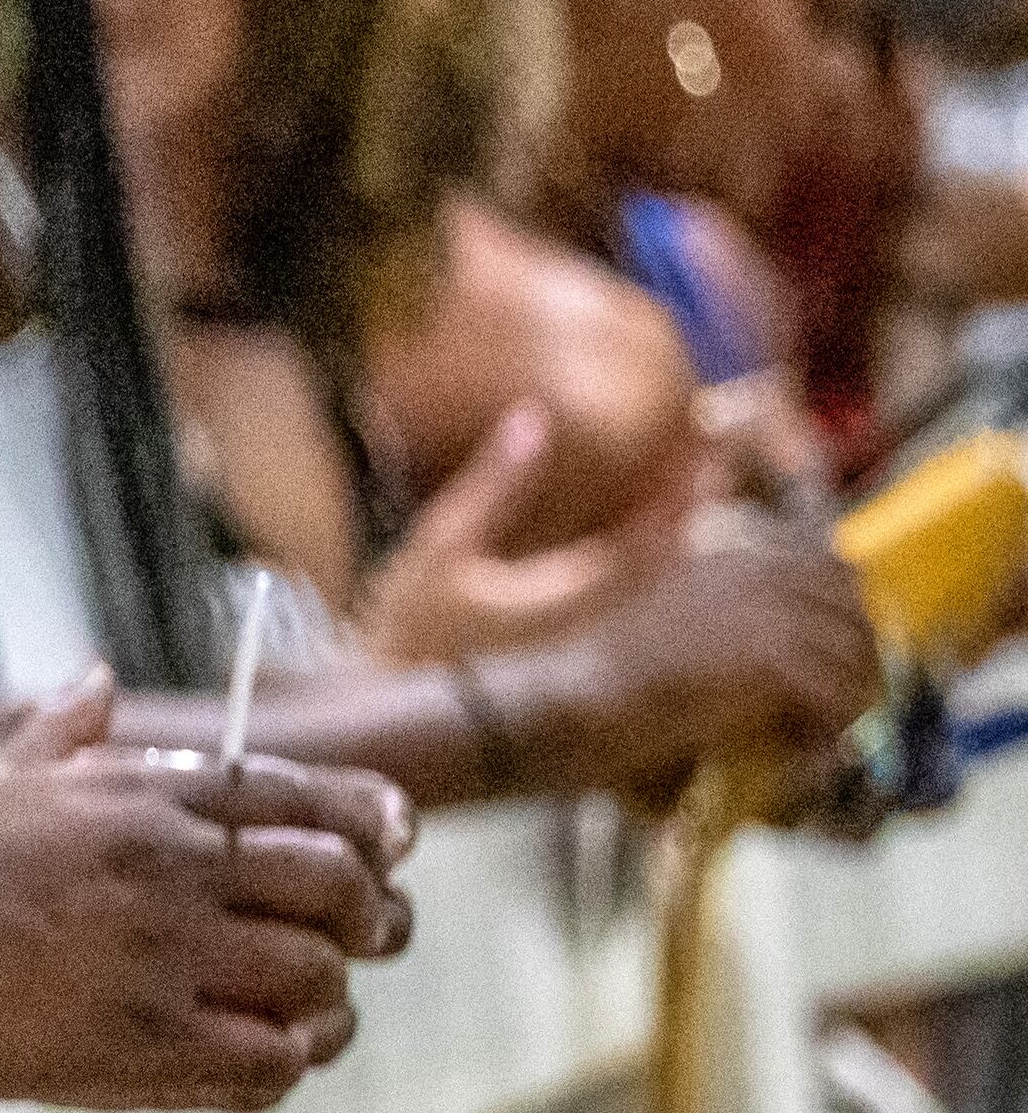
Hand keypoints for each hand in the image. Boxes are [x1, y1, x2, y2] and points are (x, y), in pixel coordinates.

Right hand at [0, 674, 412, 1112]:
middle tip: (376, 926)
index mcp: (143, 800)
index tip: (397, 833)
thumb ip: (64, 725)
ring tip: (322, 999)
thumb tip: (99, 677)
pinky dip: (290, 1058)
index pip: (300, 795)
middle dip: (374, 908)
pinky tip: (275, 1048)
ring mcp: (165, 966)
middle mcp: (170, 875)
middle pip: (335, 885)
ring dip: (333, 991)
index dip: (368, 814)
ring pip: (316, 978)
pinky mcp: (150, 1049)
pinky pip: (270, 1063)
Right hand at [359, 400, 694, 663]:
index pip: (647, 535)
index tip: (699, 437)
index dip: (679, 485)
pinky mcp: (576, 632)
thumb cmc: (412, 621)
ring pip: (657, 571)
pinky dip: (654, 543)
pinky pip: (635, 582)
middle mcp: (593, 617)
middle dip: (693, 496)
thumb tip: (534, 418)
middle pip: (667, 553)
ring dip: (679, 519)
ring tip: (696, 471)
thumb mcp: (442, 543)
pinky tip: (651, 517)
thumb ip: (494, 484)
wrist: (399, 694)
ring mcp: (589, 629)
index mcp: (568, 595)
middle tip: (714, 443)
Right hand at [505, 520, 879, 817]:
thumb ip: (729, 616)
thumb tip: (799, 643)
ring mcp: (766, 610)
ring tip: (815, 736)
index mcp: (730, 555)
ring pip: (855, 656)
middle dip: (858, 663)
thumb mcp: (673, 622)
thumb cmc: (603, 680)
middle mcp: (755, 570)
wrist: (571, 703)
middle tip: (837, 711)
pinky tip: (797, 748)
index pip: (833, 569)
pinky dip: (827, 729)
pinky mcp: (772, 659)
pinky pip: (837, 695)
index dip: (847, 617)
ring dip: (846, 701)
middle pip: (856, 610)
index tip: (841, 662)